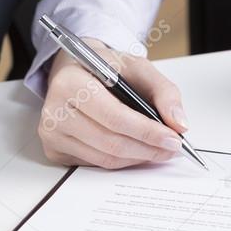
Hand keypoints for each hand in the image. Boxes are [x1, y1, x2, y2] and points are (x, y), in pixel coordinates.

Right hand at [40, 39, 187, 168]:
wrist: (75, 70)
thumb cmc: (104, 68)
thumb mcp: (136, 67)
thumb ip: (163, 91)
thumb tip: (179, 124)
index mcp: (70, 82)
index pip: (114, 116)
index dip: (147, 131)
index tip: (174, 138)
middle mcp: (54, 110)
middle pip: (110, 142)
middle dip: (148, 149)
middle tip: (172, 148)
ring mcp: (51, 133)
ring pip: (104, 158)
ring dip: (137, 158)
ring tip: (158, 149)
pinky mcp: (54, 150)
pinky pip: (95, 164)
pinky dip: (120, 161)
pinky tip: (134, 150)